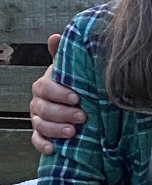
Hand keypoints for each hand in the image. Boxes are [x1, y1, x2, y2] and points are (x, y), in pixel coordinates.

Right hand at [30, 34, 85, 154]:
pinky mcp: (42, 134)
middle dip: (62, 113)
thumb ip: (63, 55)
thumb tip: (55, 35)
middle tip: (82, 117)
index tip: (78, 98)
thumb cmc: (75, 83)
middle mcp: (38, 102)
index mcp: (45, 85)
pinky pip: (36, 140)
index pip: (45, 88)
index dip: (59, 93)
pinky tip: (54, 149)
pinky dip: (43, 145)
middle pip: (43, 109)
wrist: (79, 102)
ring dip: (55, 129)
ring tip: (73, 132)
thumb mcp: (71, 69)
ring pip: (40, 125)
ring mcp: (38, 118)